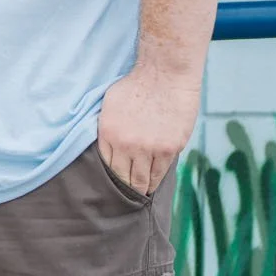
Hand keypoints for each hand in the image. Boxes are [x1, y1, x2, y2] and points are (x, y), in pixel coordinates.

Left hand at [97, 64, 200, 196]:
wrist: (165, 75)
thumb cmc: (135, 86)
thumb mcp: (109, 105)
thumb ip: (107, 128)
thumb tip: (106, 146)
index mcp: (108, 133)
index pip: (106, 166)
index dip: (109, 179)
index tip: (111, 188)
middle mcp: (127, 145)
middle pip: (123, 178)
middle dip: (124, 189)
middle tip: (124, 200)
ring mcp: (150, 148)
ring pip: (144, 179)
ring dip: (141, 189)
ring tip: (140, 197)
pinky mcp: (169, 149)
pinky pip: (161, 171)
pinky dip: (156, 180)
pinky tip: (153, 186)